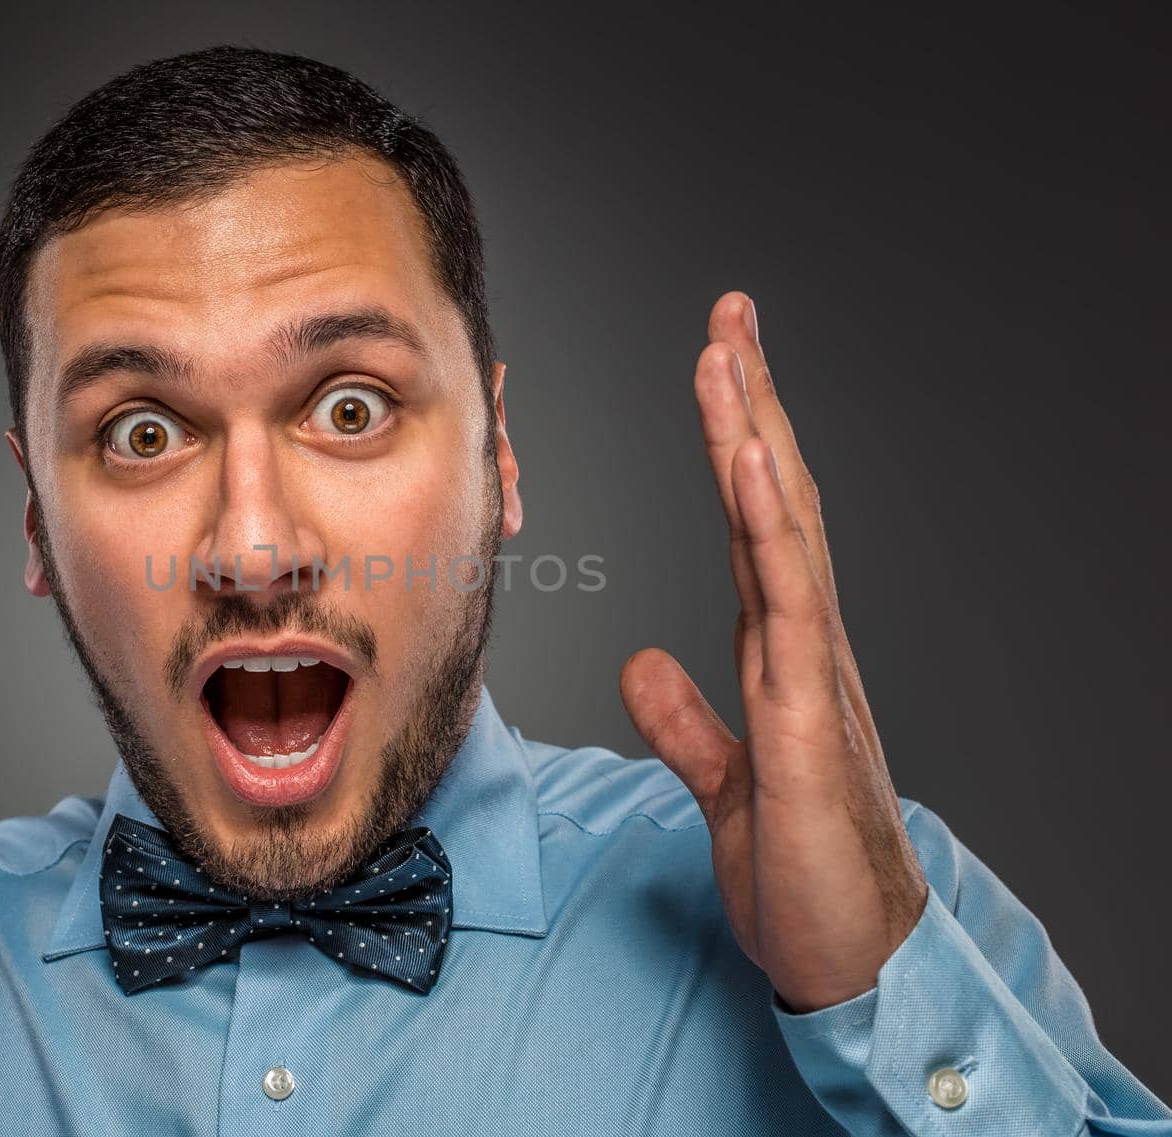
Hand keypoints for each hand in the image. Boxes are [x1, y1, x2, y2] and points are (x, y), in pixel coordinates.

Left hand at [619, 292, 927, 1012]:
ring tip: (730, 348)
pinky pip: (788, 602)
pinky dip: (767, 523)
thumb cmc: (803, 874)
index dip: (735, 445)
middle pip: (773, 500)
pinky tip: (748, 457)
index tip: (718, 370)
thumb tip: (643, 662)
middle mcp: (804, 645)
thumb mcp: (724, 783)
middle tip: (730, 314)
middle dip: (751, 403)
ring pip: (782, 529)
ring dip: (754, 433)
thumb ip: (686, 720)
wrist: (853, 959)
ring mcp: (813, 673)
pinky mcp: (807, 717)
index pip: (753, 525)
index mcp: (781, 655)